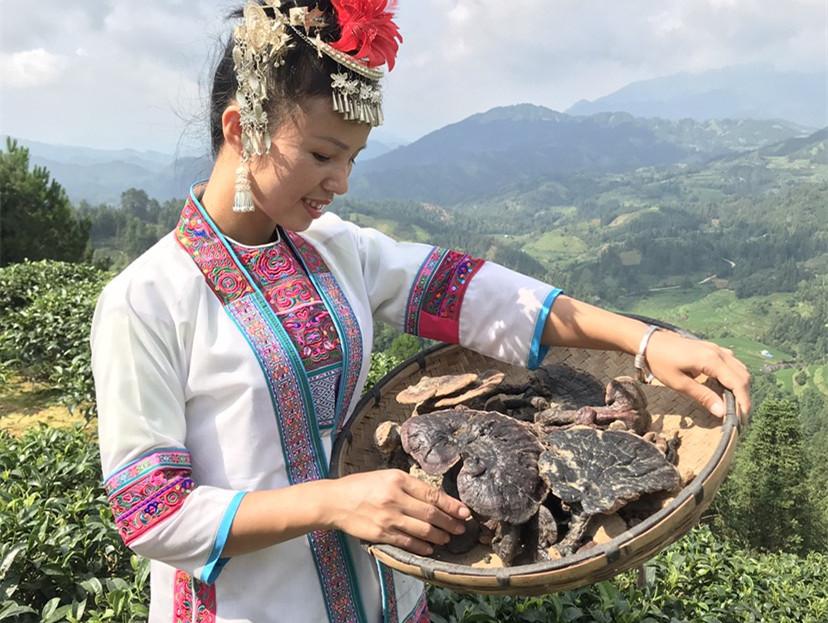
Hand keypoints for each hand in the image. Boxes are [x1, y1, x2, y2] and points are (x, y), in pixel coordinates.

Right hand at [324, 469, 469, 555]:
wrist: (334, 501)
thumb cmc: (361, 486)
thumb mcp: (386, 476)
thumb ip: (408, 486)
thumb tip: (435, 499)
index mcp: (398, 479)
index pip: (432, 494)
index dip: (452, 505)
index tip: (465, 512)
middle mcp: (395, 497)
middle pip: (431, 514)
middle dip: (450, 523)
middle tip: (461, 528)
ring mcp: (388, 517)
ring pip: (423, 530)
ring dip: (439, 536)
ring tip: (448, 538)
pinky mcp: (381, 534)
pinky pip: (408, 543)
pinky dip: (422, 547)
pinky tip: (430, 548)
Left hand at [645, 330, 750, 422]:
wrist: (648, 342)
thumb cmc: (660, 362)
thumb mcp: (679, 383)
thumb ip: (703, 396)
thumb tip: (722, 413)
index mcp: (712, 360)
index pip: (738, 383)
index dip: (744, 402)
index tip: (742, 419)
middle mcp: (719, 352)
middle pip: (743, 375)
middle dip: (745, 396)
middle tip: (740, 415)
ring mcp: (716, 348)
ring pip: (740, 368)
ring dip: (741, 386)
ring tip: (735, 405)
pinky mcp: (712, 348)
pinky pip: (731, 362)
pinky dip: (734, 376)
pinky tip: (726, 388)